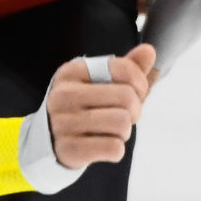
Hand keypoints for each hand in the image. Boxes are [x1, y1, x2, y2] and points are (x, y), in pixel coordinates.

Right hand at [46, 44, 156, 168]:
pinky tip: (103, 145)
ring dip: (125, 131)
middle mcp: (63, 95)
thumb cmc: (84, 108)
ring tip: (111, 131)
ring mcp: (63, 123)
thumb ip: (128, 67)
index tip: (134, 94)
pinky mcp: (68, 149)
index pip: (124, 69)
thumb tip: (149, 51)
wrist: (51, 142)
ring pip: (122, 123)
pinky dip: (116, 150)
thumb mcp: (102, 83)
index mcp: (72, 72)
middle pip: (127, 97)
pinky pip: (114, 148)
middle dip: (134, 110)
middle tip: (123, 116)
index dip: (140, 84)